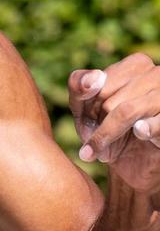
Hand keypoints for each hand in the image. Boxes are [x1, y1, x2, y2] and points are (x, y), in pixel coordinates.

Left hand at [69, 52, 159, 191]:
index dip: (87, 106)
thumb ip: (78, 85)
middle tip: (96, 141)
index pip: (98, 82)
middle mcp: (157, 75)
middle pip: (108, 98)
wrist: (135, 165)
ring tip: (102, 151)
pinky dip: (144, 132)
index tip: (88, 122)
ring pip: (126, 111)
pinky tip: (139, 135)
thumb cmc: (109, 129)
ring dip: (109, 135)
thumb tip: (94, 78)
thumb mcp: (83, 107)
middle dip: (96, 123)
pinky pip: (157, 125)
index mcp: (136, 65)